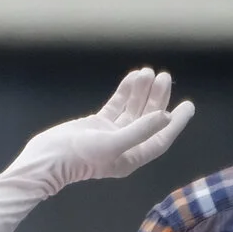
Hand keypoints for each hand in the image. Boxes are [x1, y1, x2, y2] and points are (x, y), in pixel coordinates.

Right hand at [10, 68, 196, 195]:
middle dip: (157, 98)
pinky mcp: (96, 125)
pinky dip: (124, 92)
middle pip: (148, 120)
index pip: (160, 139)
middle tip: (164, 77)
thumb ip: (139, 130)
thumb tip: (164, 117)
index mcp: (131, 157)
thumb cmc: (76, 158)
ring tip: (148, 71)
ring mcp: (109, 135)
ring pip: (132, 110)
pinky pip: (116, 106)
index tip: (187, 105)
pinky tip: (132, 77)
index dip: (175, 123)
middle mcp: (124, 147)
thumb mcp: (111, 144)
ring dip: (141, 92)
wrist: (44, 160)